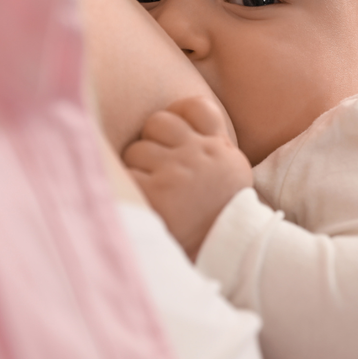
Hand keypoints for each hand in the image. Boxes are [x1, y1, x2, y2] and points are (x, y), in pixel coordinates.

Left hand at [123, 96, 252, 260]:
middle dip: (151, 141)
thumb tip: (180, 110)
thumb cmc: (221, 211)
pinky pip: (127, 175)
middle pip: (158, 122)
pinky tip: (142, 201)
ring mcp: (176, 172)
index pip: (196, 107)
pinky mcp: (155, 193)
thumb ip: (212, 141)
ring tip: (151, 189)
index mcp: (217, 148)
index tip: (172, 132)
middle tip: (156, 167)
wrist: (224, 251)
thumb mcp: (230, 170)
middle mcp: (198, 154)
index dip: (178, 113)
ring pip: (137, 149)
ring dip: (137, 167)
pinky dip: (129, 187)